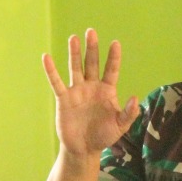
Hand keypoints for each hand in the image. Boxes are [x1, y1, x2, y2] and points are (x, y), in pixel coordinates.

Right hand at [42, 29, 140, 157]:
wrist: (84, 149)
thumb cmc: (103, 136)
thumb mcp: (120, 126)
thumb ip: (129, 113)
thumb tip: (134, 98)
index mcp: (107, 90)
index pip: (111, 70)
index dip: (113, 57)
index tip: (115, 43)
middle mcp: (92, 87)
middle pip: (92, 63)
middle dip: (92, 48)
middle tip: (91, 31)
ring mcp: (77, 91)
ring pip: (75, 68)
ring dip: (74, 53)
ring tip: (74, 38)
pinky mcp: (64, 98)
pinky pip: (57, 82)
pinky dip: (51, 71)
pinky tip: (46, 57)